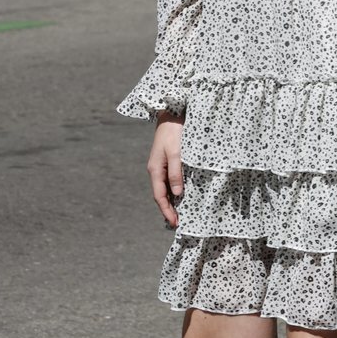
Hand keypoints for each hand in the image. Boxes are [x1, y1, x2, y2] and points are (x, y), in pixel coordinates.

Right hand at [148, 109, 184, 227]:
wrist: (171, 114)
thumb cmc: (174, 132)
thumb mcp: (176, 152)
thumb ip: (175, 172)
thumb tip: (177, 193)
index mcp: (155, 169)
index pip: (160, 196)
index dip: (167, 211)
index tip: (175, 223)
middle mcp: (155, 170)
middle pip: (161, 195)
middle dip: (168, 210)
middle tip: (178, 223)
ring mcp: (160, 166)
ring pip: (165, 188)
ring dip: (172, 202)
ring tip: (180, 214)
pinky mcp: (167, 161)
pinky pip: (169, 180)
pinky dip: (174, 191)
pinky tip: (181, 195)